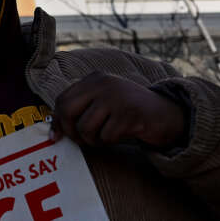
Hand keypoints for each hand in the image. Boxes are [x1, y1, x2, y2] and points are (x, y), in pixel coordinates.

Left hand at [51, 72, 185, 148]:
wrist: (166, 114)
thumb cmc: (128, 113)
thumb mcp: (103, 103)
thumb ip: (80, 111)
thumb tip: (53, 134)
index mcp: (95, 79)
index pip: (63, 100)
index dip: (58, 122)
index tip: (57, 138)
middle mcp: (103, 83)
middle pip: (68, 112)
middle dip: (71, 132)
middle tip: (83, 140)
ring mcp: (116, 97)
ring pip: (85, 128)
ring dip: (94, 140)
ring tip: (107, 135)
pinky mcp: (128, 114)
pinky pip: (105, 137)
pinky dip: (111, 141)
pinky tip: (122, 134)